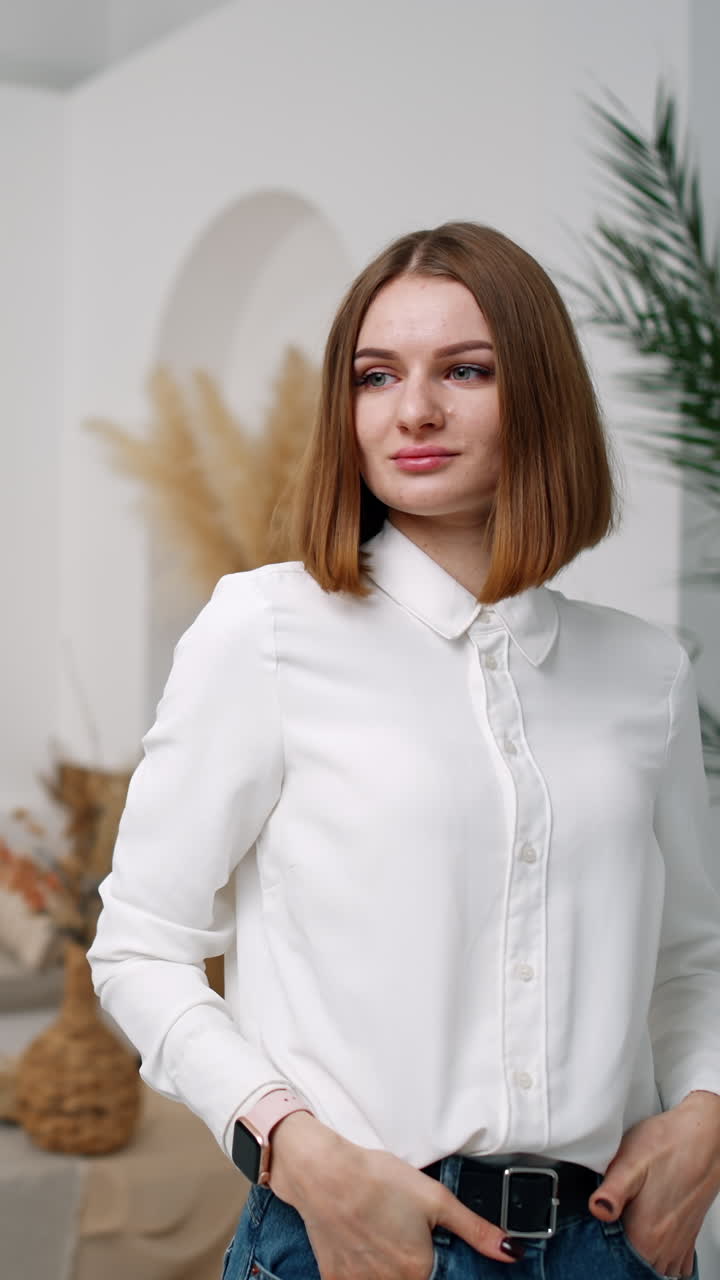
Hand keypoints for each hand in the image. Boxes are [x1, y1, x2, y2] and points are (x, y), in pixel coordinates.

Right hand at [269, 1112, 524, 1277]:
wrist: (323, 1173)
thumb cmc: (378, 1180)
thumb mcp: (435, 1198)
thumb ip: (475, 1230)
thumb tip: (511, 1252)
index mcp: (418, 1270)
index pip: (441, 1278)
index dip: (437, 1264)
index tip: (429, 1248)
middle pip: (413, 1279)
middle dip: (414, 1264)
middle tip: (400, 1235)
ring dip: (390, 1269)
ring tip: (382, 1236)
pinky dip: (365, 1271)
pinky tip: (363, 1244)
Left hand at [589, 1091, 719, 1277]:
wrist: (704, 1135)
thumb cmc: (669, 1144)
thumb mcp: (630, 1161)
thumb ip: (611, 1191)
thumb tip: (597, 1210)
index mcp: (648, 1234)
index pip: (619, 1264)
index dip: (603, 1251)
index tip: (594, 1234)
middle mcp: (666, 1245)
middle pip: (637, 1267)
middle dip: (620, 1255)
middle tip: (610, 1227)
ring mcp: (679, 1242)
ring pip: (656, 1268)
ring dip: (641, 1257)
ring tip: (627, 1231)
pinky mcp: (688, 1234)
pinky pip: (675, 1263)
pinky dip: (661, 1258)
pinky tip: (650, 1239)